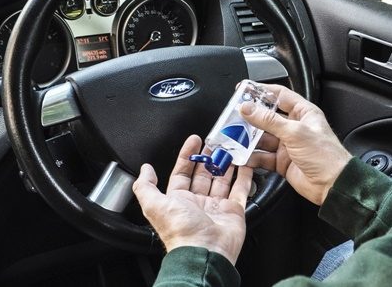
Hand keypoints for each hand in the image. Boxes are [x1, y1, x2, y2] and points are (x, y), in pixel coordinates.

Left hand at [132, 135, 252, 264]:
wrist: (204, 251)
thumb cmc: (180, 230)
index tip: (195, 141)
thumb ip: (145, 185)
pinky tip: (246, 164)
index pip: (182, 172)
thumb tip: (145, 169)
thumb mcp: (155, 204)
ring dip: (225, 164)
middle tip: (215, 141)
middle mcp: (198, 203)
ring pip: (222, 180)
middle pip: (203, 174)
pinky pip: (240, 190)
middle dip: (208, 157)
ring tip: (230, 148)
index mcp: (179, 201)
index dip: (187, 156)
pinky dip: (244, 176)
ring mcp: (217, 207)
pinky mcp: (234, 211)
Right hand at [240, 84, 350, 205]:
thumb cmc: (326, 156)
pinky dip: (252, 157)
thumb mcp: (295, 132)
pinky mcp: (282, 162)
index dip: (261, 91)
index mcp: (303, 113)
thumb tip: (248, 108)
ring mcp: (288, 145)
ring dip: (248, 138)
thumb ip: (269, 121)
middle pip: (267, 117)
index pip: (279, 95)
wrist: (332, 184)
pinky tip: (243, 156)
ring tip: (234, 137)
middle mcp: (294, 127)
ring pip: (262, 138)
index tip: (244, 90)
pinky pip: (263, 157)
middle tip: (233, 116)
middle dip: (250, 117)